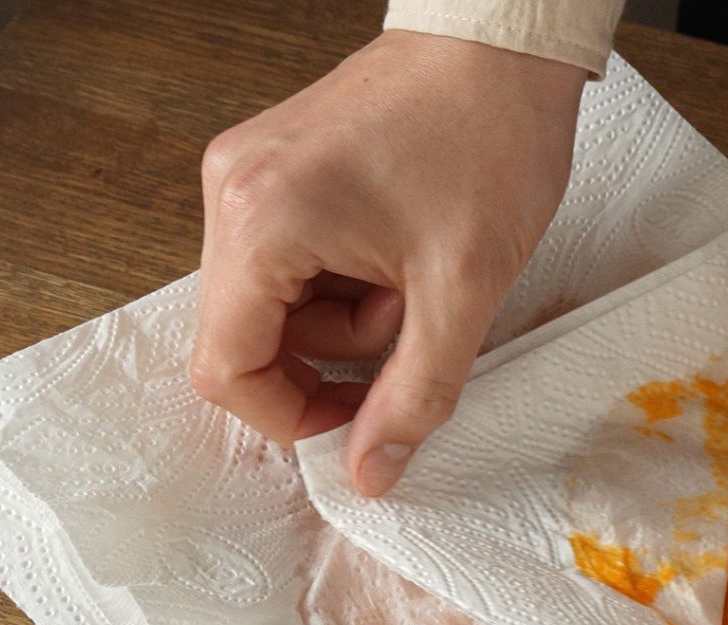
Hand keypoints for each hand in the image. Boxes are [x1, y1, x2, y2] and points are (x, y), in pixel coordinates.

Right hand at [191, 31, 585, 494]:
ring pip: (272, 302)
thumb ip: (415, 395)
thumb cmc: (488, 144)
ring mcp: (247, 173)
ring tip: (413, 275)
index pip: (226, 367)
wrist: (501, 45)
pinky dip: (340, 280)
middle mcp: (231, 192)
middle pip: (245, 335)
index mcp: (261, 222)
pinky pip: (287, 260)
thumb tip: (371, 475)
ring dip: (344, 318)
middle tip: (408, 322)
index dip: (289, 418)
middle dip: (332, 357)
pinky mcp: (274, 166)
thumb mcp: (462, 291)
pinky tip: (395, 250)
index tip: (356, 422)